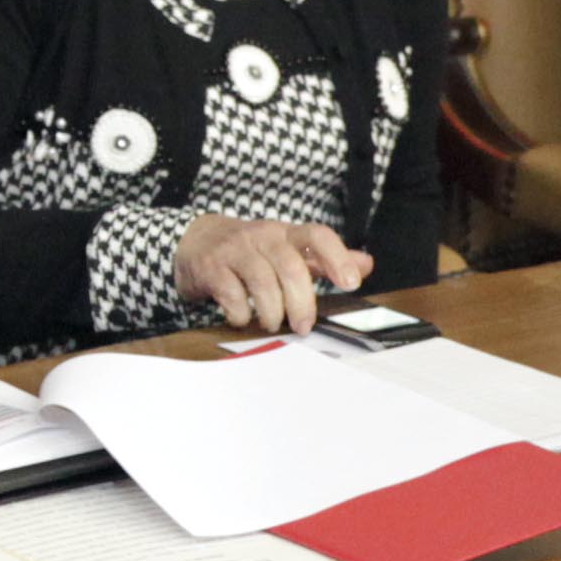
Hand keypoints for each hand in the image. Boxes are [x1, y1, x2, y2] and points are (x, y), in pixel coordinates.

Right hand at [173, 213, 365, 339]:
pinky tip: (242, 318)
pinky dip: (241, 314)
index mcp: (285, 233)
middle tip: (304, 326)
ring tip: (272, 323)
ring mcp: (234, 250)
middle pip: (290, 267)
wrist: (194, 240)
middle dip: (301, 302)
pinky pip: (231, 294)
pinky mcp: (210, 267)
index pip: (316, 235)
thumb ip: (323, 260)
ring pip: (262, 282)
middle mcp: (261, 236)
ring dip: (271, 312)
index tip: (351, 284)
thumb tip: (366, 264)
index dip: (337, 258)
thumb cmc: (250, 251)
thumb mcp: (287, 250)